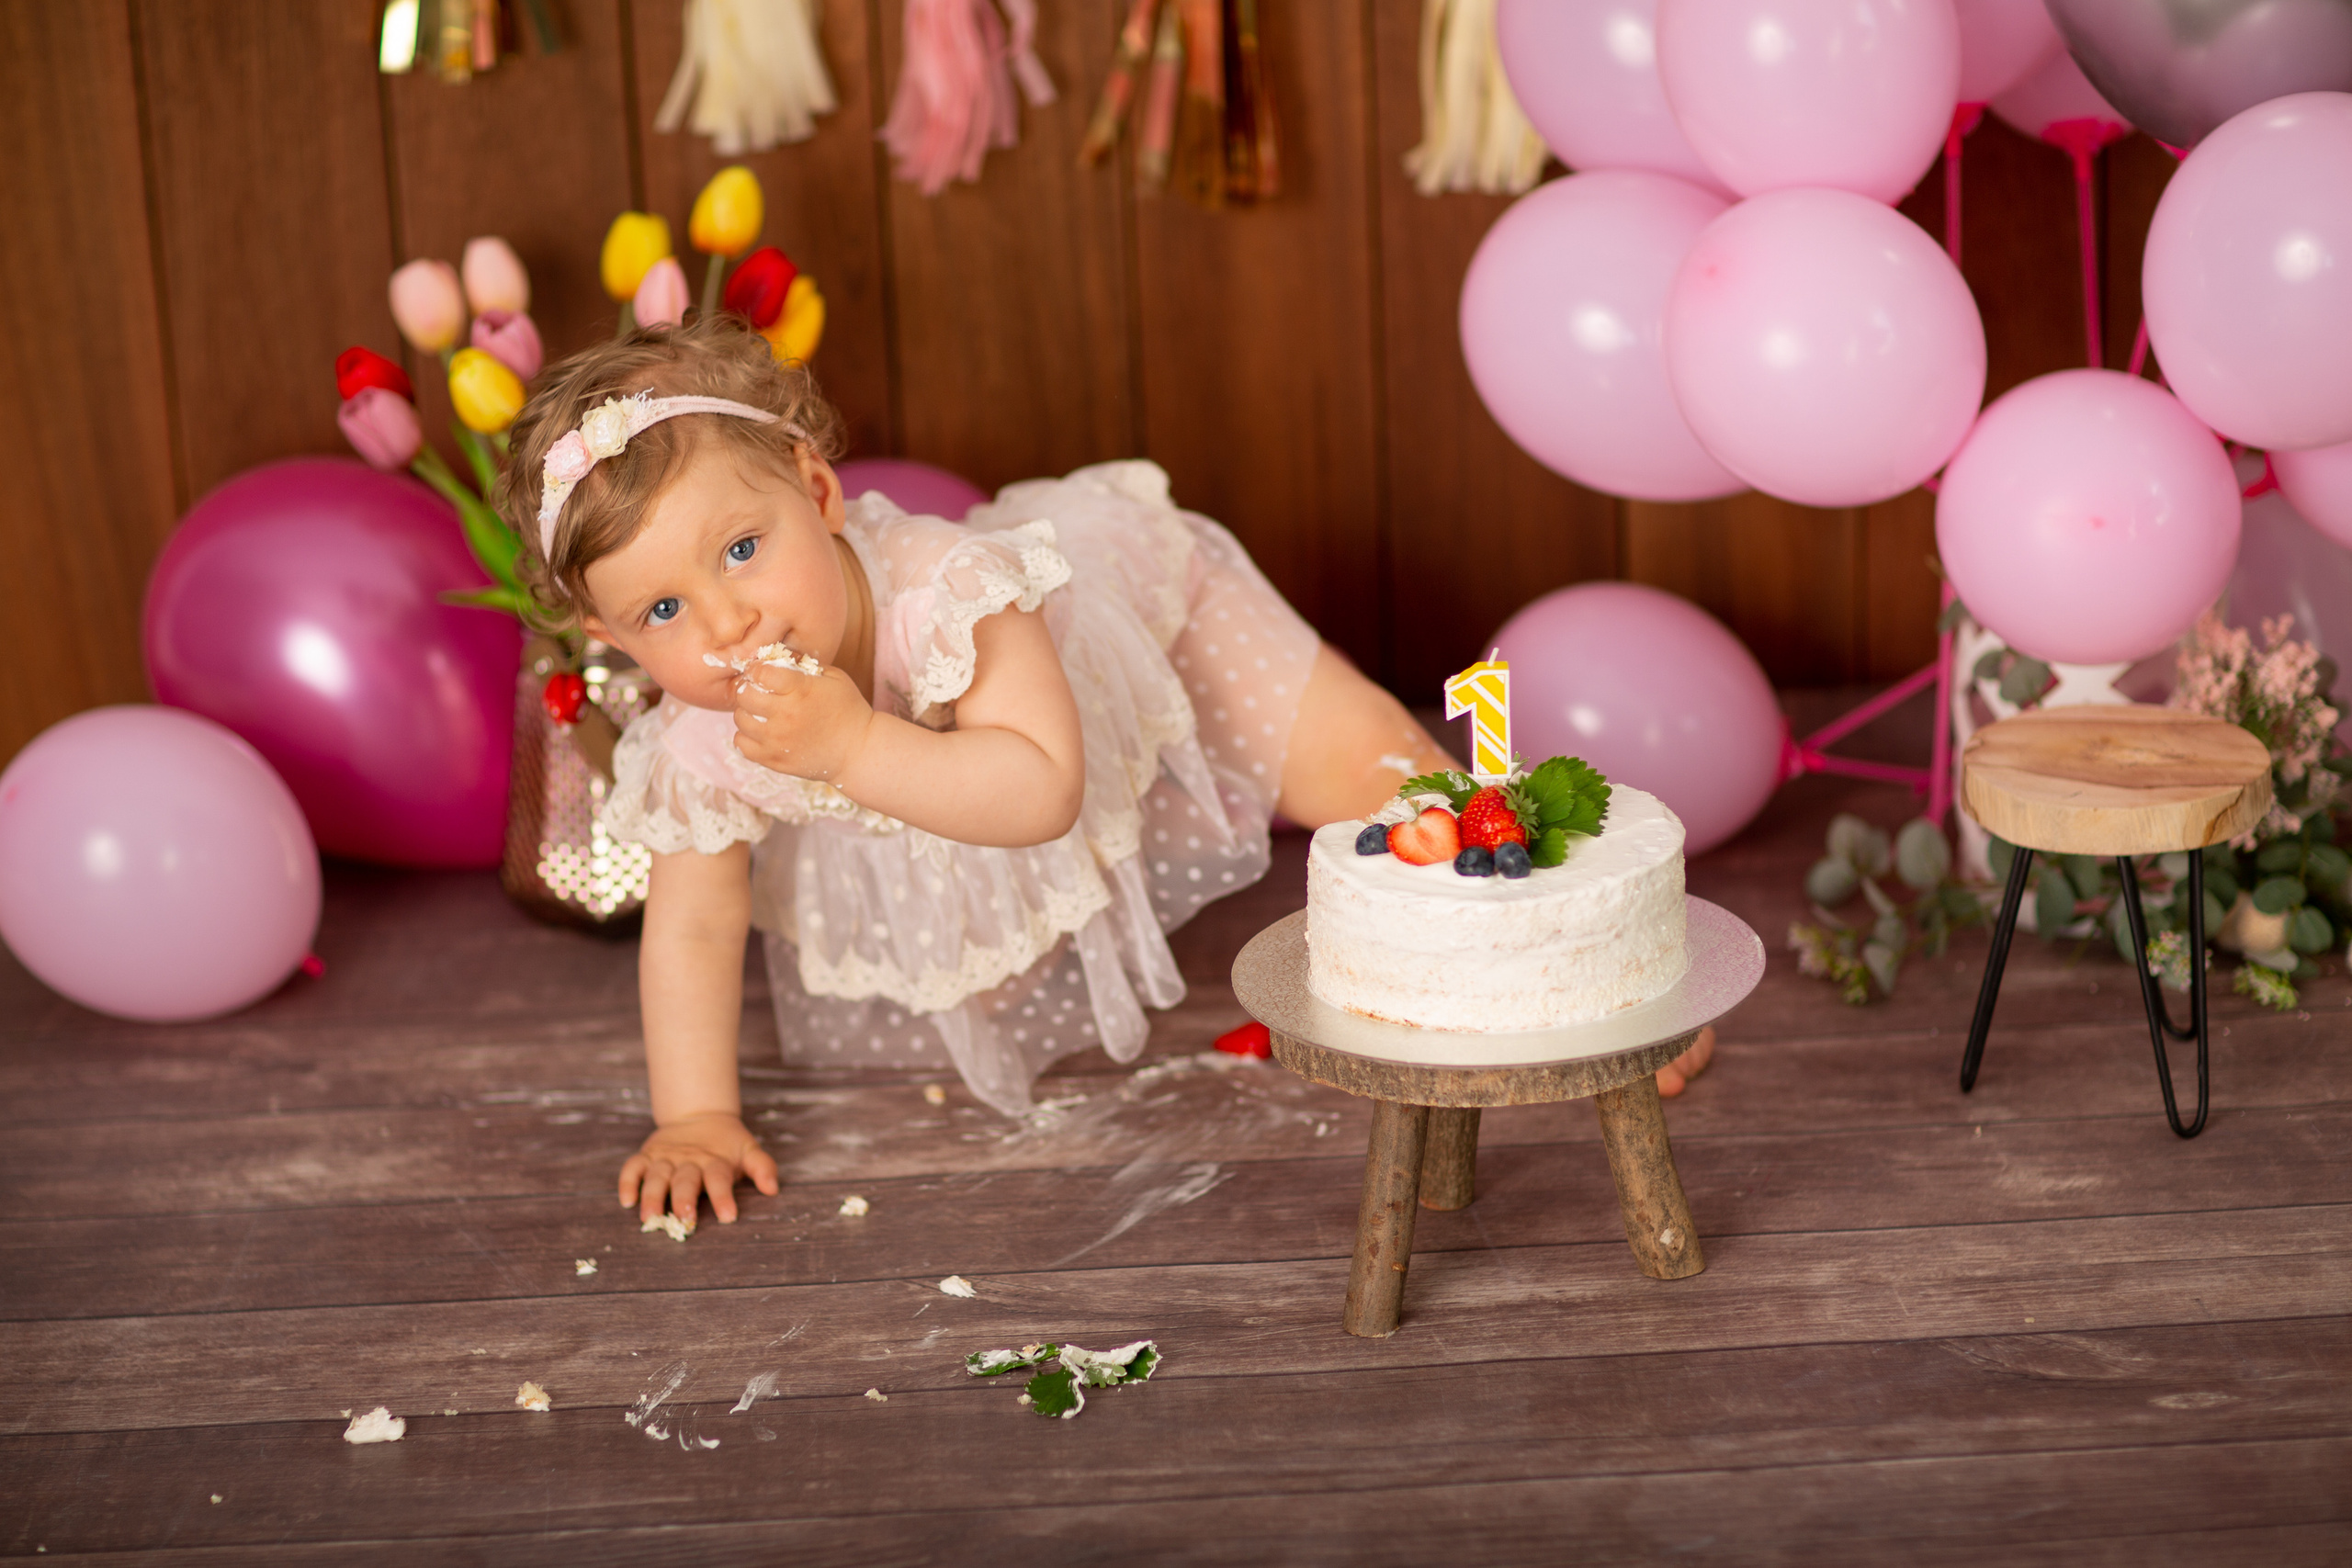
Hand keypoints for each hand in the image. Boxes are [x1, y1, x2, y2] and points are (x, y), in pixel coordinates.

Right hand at [619, 1112, 778, 1226]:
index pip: (719, 1179)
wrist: (700, 1116)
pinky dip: (628, 1182)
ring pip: (656, 1176)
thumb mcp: (748, 1151)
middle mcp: (689, 1161)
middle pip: (685, 1180)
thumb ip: (762, 1167)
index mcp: (715, 1161)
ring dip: (652, 1196)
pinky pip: (632, 1168)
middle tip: (685, 1219)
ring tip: (651, 1217)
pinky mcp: (647, 1156)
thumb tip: (773, 1188)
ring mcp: (666, 1158)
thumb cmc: (727, 1145)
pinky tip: (627, 1201)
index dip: (724, 1197)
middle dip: (684, 1199)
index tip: (728, 1217)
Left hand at [731, 663, 873, 782]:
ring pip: (740, 718)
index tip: (761, 670)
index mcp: (801, 690)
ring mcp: (778, 740)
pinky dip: (746, 736)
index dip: (756, 668)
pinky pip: (741, 744)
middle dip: (749, 688)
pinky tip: (760, 732)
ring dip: (747, 712)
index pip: (760, 672)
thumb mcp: (833, 677)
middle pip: (744, 695)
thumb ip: (803, 664)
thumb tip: (774, 655)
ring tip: (762, 712)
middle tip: (759, 690)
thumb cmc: (848, 709)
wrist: (858, 751)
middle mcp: (786, 715)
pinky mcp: (774, 760)